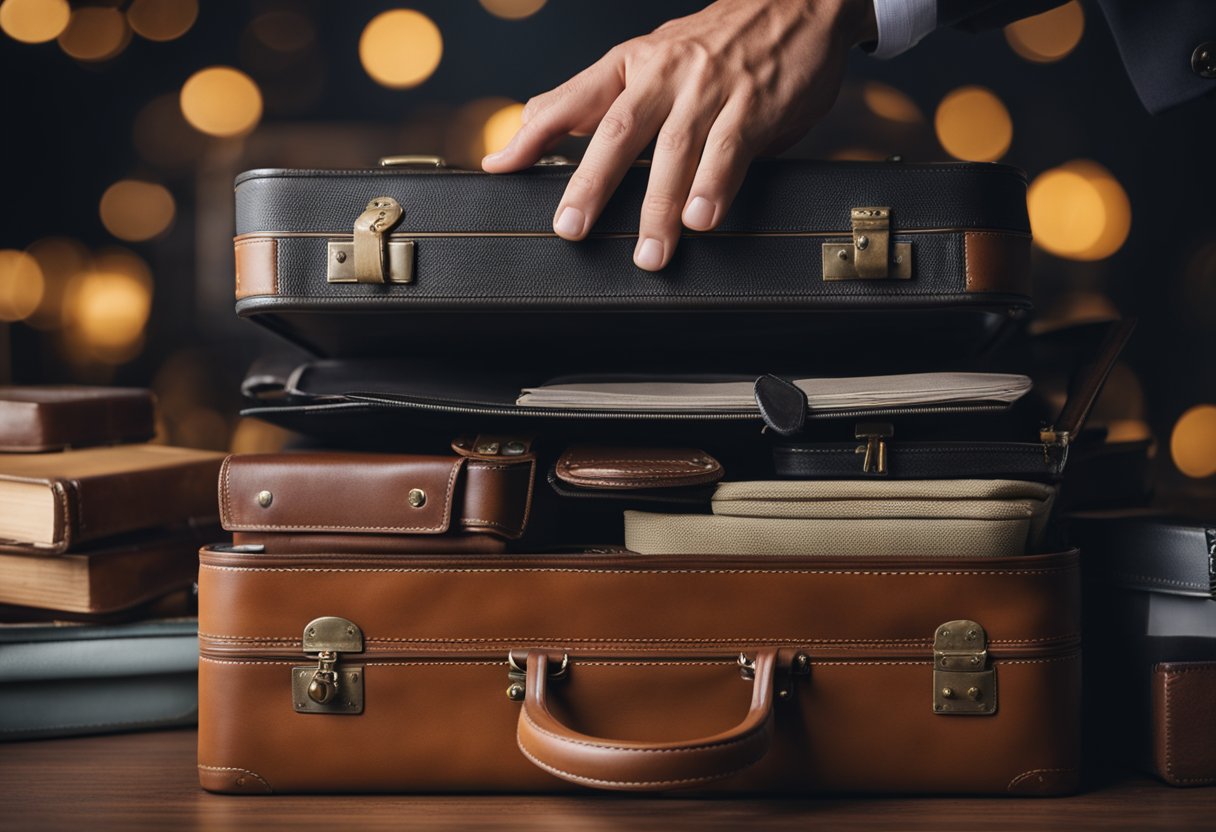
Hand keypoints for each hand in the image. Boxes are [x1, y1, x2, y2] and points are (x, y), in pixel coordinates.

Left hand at [482, 0, 876, 270]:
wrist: (796, 5)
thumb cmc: (716, 43)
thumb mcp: (649, 58)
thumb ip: (597, 96)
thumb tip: (533, 123)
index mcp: (632, 63)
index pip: (572, 99)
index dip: (532, 133)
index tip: (501, 167)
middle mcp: (664, 74)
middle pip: (618, 132)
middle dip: (591, 184)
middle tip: (571, 229)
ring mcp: (709, 90)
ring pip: (674, 151)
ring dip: (659, 208)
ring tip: (648, 253)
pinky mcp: (753, 106)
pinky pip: (729, 150)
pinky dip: (713, 187)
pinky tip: (701, 219)